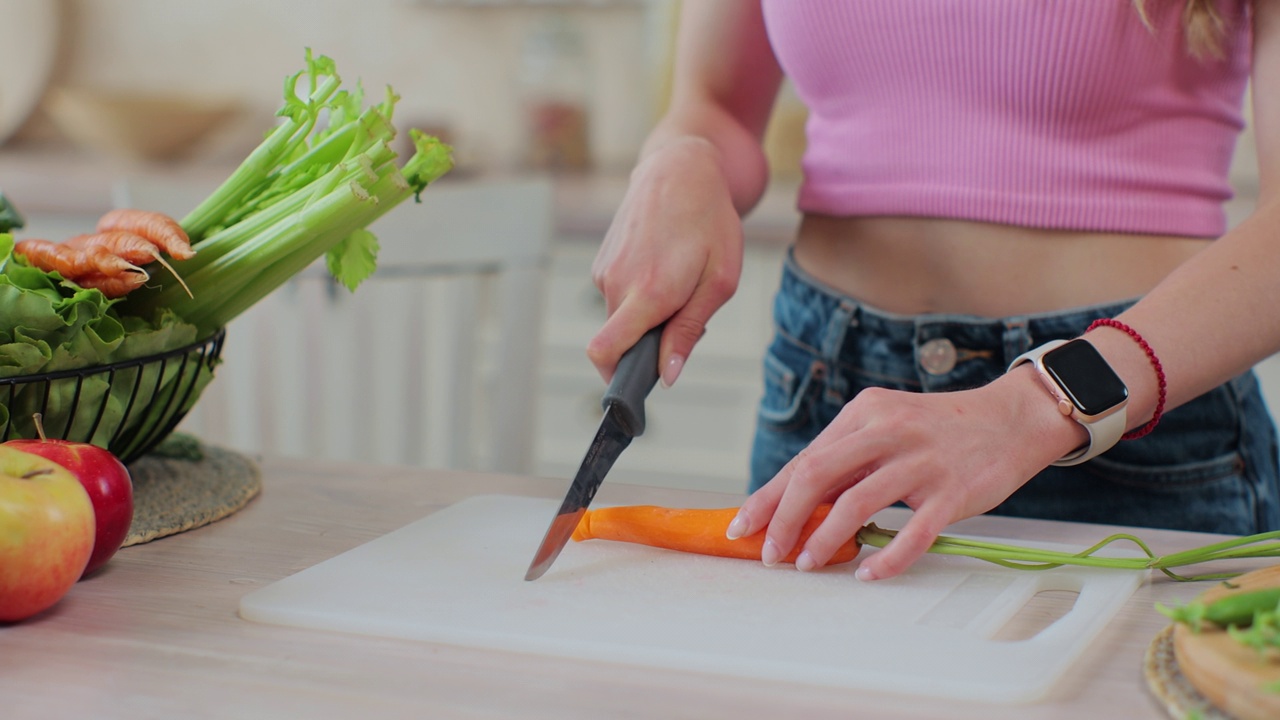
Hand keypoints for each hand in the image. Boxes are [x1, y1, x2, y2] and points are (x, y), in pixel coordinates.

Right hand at [587, 137, 743, 386]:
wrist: (680, 168)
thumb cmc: (710, 222)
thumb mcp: (720, 281)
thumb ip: (689, 331)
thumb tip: (667, 375)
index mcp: (649, 293)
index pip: (604, 351)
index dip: (614, 379)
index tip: (634, 386)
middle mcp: (617, 284)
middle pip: (620, 340)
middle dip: (648, 342)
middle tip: (685, 312)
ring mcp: (604, 271)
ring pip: (621, 317)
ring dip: (647, 315)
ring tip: (678, 280)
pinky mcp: (601, 261)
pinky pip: (618, 296)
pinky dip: (639, 295)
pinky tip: (663, 264)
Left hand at [729, 372, 1079, 579]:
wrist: (1012, 417)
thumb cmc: (940, 429)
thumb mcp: (887, 425)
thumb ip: (848, 458)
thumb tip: (796, 502)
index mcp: (864, 414)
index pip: (804, 459)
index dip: (768, 496)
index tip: (743, 526)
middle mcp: (888, 431)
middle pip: (817, 476)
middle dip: (784, 519)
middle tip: (771, 553)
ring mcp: (921, 461)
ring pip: (856, 504)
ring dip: (823, 539)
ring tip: (806, 563)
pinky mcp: (952, 492)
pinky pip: (913, 533)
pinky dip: (886, 558)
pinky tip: (868, 572)